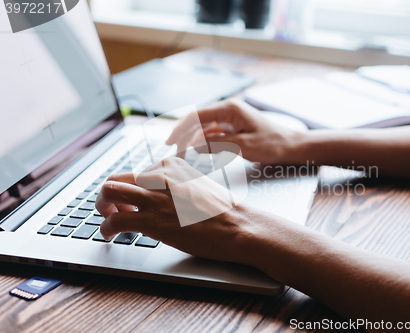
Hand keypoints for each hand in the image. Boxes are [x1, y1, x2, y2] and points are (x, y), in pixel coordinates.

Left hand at [95, 157, 258, 261]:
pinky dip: (106, 228)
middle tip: (112, 209)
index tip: (131, 203)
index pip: (136, 173)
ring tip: (107, 221)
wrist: (238, 227)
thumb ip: (175, 185)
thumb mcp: (199, 185)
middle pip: (116, 178)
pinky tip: (110, 236)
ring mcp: (154, 197)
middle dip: (108, 195)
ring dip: (102, 208)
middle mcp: (159, 176)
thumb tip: (159, 195)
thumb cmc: (224, 211)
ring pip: (108, 193)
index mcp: (171, 166)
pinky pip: (115, 221)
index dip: (129, 191)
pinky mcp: (152, 220)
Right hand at [166, 99, 300, 164]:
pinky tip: (198, 153)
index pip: (198, 115)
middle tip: (174, 152)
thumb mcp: (244, 146)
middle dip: (184, 136)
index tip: (170, 141)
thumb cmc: (272, 144)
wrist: (290, 145)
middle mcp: (227, 110)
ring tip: (183, 155)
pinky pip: (212, 133)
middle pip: (197, 121)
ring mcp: (229, 119)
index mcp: (230, 109)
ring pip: (203, 128)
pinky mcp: (231, 128)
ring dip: (192, 140)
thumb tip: (195, 145)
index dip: (181, 128)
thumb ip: (218, 144)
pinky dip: (203, 143)